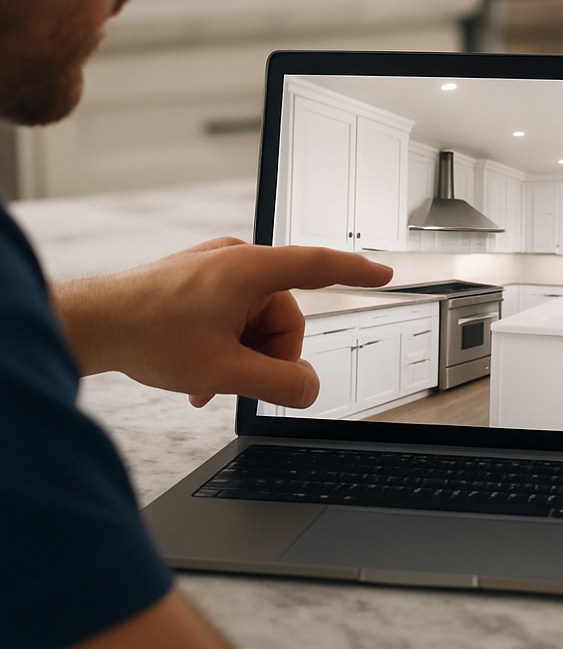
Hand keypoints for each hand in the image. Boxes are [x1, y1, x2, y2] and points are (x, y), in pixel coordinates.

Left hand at [51, 238, 392, 408]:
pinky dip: (226, 345)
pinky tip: (202, 374)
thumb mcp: (223, 370)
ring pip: (256, 320)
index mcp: (249, 269)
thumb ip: (277, 383)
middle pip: (283, 314)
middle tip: (240, 380)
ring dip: (242, 355)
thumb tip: (310, 388)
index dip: (357, 272)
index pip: (319, 266)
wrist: (92, 324)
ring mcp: (217, 267)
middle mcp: (236, 259)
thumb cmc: (146, 333)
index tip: (383, 274)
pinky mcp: (201, 279)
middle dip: (267, 354)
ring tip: (210, 381)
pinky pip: (234, 315)